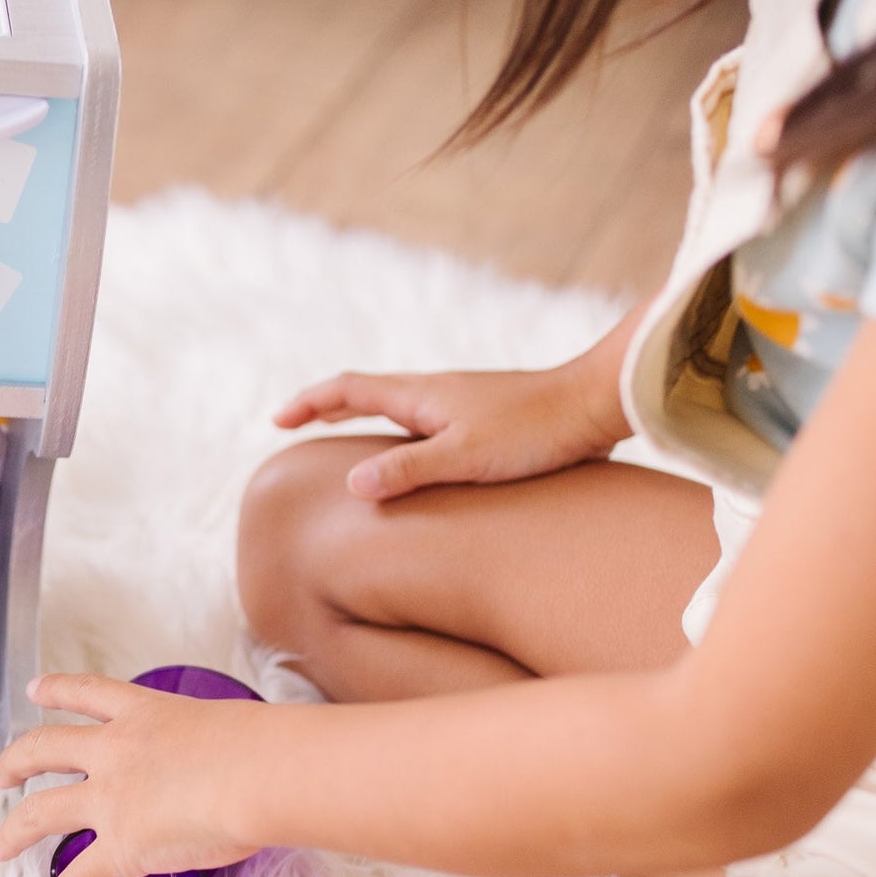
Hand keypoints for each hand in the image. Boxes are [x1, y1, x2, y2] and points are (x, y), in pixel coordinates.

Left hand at [0, 674, 265, 876]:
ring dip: (14, 830)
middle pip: (46, 747)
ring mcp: (110, 799)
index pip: (89, 693)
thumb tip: (237, 769)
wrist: (257, 773)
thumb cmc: (266, 748)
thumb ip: (217, 748)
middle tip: (1, 774)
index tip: (35, 689)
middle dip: (17, 760)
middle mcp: (115, 751)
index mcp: (144, 714)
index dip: (57, 689)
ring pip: (42, 811)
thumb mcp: (233, 729)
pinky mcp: (118, 847)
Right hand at [272, 360, 627, 501]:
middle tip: (296, 421)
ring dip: (361, 415)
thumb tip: (352, 486)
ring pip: (395, 404)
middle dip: (327, 406)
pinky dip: (395, 429)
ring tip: (342, 433)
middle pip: (367, 391)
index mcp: (421, 395)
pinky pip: (421, 419)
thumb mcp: (464, 459)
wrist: (596, 405)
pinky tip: (411, 451)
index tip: (278, 421)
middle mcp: (436, 392)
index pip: (348, 390)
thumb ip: (407, 471)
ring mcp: (461, 403)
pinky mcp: (484, 418)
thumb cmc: (534, 432)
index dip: (309, 404)